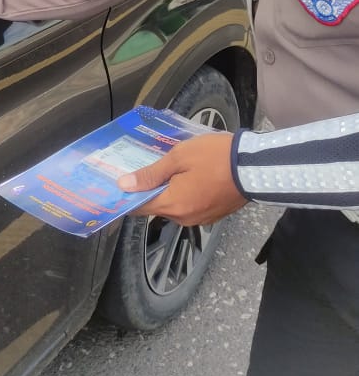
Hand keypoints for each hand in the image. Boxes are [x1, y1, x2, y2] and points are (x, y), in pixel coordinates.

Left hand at [116, 132, 248, 225]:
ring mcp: (201, 218)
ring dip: (168, 191)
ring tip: (165, 169)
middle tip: (144, 168)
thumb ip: (151, 173)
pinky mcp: (213, 215)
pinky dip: (184, 194)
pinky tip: (186, 177)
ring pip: (174, 206)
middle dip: (149, 190)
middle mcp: (185, 218)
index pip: (139, 207)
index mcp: (174, 205)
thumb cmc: (214, 157)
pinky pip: (190, 206)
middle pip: (157, 206)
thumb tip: (125, 186)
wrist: (255, 166)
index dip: (127, 196)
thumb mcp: (178, 157)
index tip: (119, 184)